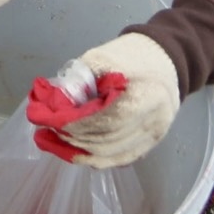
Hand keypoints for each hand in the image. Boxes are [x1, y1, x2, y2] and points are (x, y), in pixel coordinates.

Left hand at [27, 33, 179, 169]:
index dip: (80, 124)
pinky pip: (121, 158)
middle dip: (75, 138)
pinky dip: (96, 158)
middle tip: (48, 132)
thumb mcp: (104, 56)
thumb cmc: (132, 55)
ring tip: (55, 142)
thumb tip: (58, 104)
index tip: (53, 123)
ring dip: (81, 151)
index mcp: (147, 95)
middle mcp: (155, 121)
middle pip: (110, 140)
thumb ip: (82, 79)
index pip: (110, 119)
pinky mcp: (150, 143)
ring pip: (113, 154)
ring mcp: (155, 135)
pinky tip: (75, 153)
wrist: (165, 59)